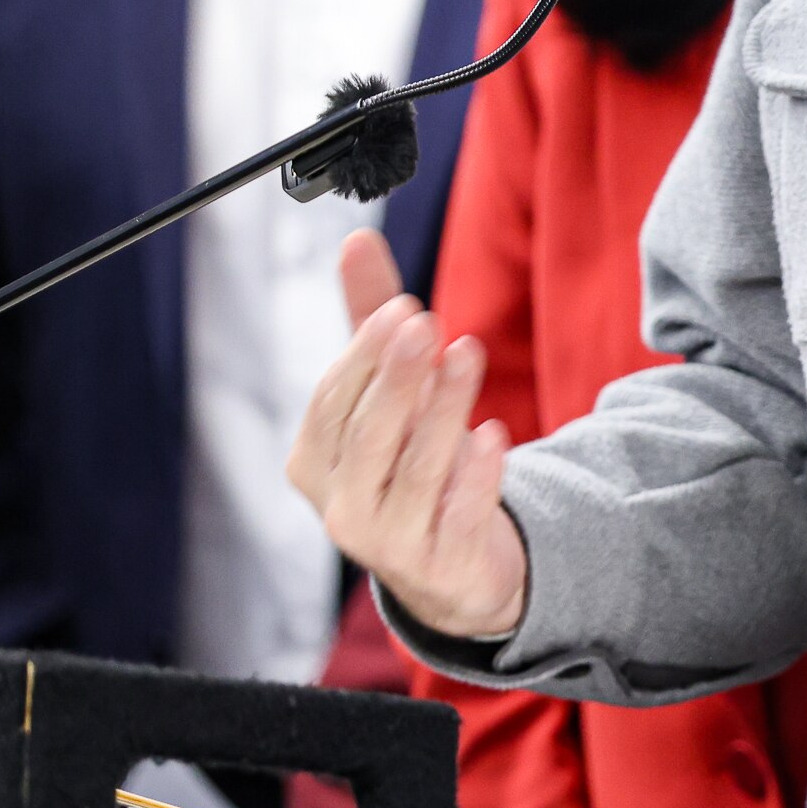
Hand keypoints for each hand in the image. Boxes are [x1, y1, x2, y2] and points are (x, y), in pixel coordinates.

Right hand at [285, 232, 528, 641]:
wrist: (452, 566)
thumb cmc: (411, 460)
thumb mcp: (390, 395)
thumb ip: (370, 322)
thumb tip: (355, 239)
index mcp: (314, 464)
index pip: (330, 404)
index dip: (365, 356)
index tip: (404, 307)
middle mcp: (341, 507)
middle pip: (366, 437)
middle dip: (396, 378)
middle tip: (427, 323)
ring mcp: (388, 545)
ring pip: (415, 472)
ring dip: (443, 410)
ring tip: (469, 354)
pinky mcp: (441, 567)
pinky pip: (457, 517)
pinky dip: (474, 476)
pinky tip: (492, 433)